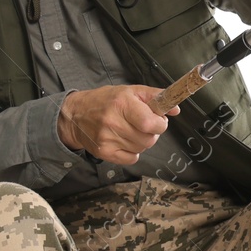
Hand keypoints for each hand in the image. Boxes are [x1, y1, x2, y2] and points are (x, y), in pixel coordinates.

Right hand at [58, 86, 178, 164]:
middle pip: (149, 139)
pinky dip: (132, 152)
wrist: (75, 115)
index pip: (150, 124)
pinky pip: (131, 158)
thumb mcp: (130, 91)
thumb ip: (155, 97)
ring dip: (141, 142)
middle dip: (152, 133)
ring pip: (141, 149)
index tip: (158, 120)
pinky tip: (124, 141)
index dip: (160, 124)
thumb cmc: (105, 101)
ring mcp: (107, 139)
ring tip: (131, 131)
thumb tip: (175, 109)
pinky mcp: (104, 152)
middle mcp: (113, 123)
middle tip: (143, 125)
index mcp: (122, 104)